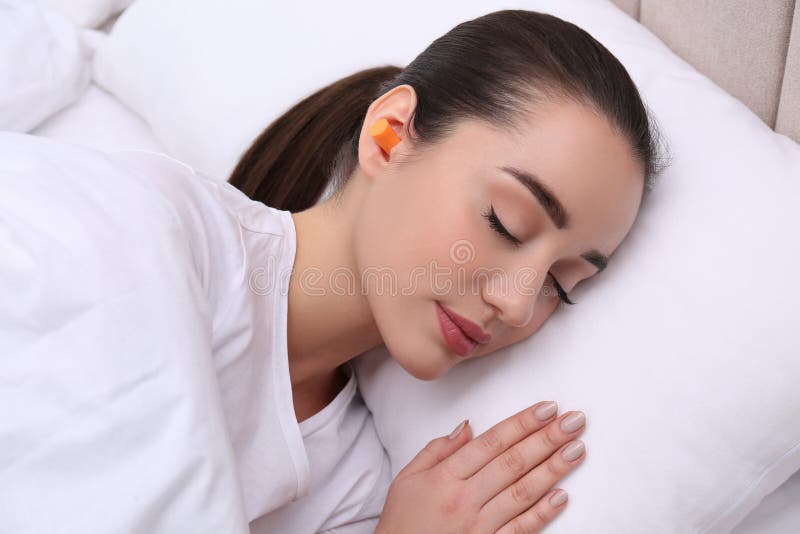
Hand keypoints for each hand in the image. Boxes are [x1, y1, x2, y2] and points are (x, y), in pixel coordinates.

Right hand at [375, 401, 585, 532]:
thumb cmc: (402, 521)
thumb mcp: (408, 478)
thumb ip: (437, 449)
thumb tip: (468, 426)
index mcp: (445, 476)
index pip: (491, 442)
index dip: (521, 423)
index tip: (547, 408)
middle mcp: (464, 499)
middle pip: (512, 462)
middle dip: (547, 439)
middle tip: (574, 421)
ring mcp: (478, 526)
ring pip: (522, 492)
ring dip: (553, 469)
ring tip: (577, 449)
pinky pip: (519, 530)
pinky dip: (542, 514)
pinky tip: (562, 496)